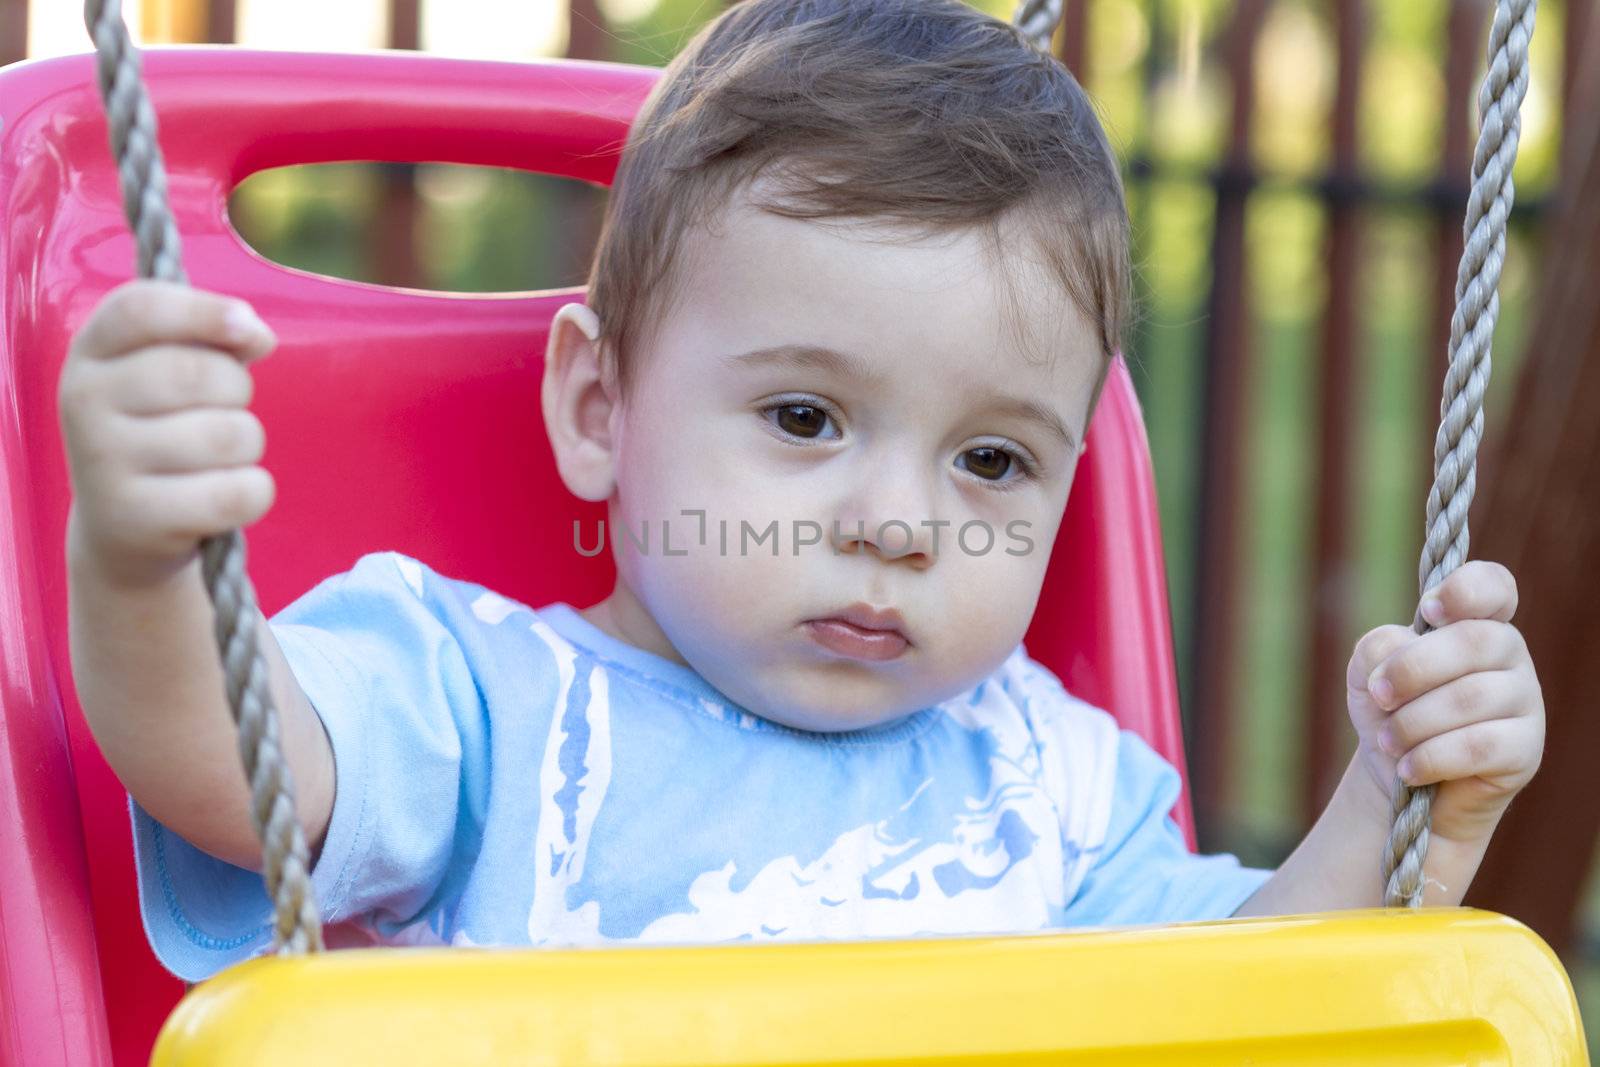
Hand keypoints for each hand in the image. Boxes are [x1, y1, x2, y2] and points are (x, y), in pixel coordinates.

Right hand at [58, 280, 278, 587]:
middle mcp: (84, 401)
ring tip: (216, 458)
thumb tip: (256, 335)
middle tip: (223, 408)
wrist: (124, 523)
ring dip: (247, 445)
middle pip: (198, 373)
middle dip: (237, 389)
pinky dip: (254, 492)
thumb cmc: (163, 427)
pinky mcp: (137, 518)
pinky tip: (225, 494)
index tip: (248, 328)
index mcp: (91, 351)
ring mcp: (103, 462)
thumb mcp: (172, 372)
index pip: (139, 308)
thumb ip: (213, 340)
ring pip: (229, 435)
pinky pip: (237, 493)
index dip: (203, 310)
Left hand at [1346, 560, 1544, 845]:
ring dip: (1413, 722)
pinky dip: (1430, 757)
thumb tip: (1402, 648)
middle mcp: (1509, 653)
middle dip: (1412, 670)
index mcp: (1474, 621)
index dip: (1465, 590)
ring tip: (1388, 742)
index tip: (1427, 611)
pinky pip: (1478, 746)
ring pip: (1470, 698)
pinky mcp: (1525, 750)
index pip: (1493, 586)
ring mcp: (1524, 701)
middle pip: (1473, 641)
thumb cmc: (1390, 711)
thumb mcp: (1368, 672)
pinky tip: (1408, 768)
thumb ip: (1378, 648)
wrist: (1402, 775)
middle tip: (1378, 696)